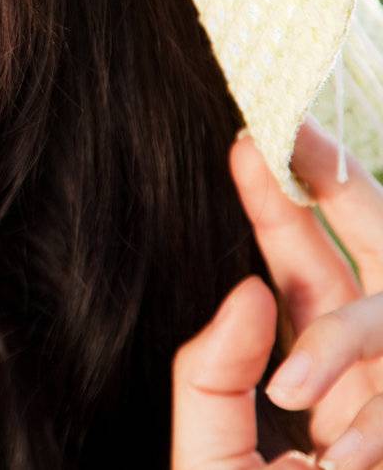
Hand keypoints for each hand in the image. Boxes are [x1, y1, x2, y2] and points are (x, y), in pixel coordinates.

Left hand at [173, 116, 382, 468]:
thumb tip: (247, 289)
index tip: (257, 136)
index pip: (304, 275)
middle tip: (286, 146)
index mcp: (314, 381)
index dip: (286, 206)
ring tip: (311, 422)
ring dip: (347, 356)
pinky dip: (370, 428)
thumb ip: (214, 377)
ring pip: (381, 332)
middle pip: (361, 279)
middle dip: (340, 209)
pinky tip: (338, 456)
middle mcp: (364, 390)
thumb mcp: (209, 458)